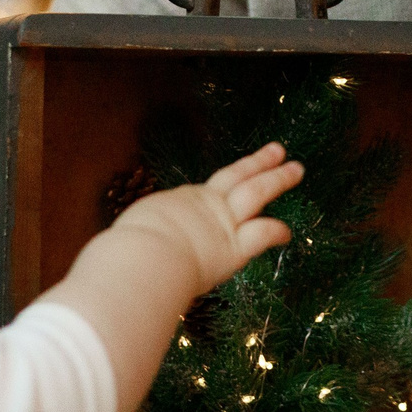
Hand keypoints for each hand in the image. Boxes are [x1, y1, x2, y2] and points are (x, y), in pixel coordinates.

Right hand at [111, 143, 301, 298]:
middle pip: (236, 176)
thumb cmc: (127, 252)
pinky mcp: (236, 244)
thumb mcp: (129, 237)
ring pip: (257, 192)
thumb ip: (133, 244)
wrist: (143, 259)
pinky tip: (288, 232)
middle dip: (258, 163)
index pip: (202, 195)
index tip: (229, 183)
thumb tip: (114, 261)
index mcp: (176, 203)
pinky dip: (277, 230)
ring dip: (278, 179)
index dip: (218, 189)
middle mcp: (203, 205)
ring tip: (297, 169)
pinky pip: (263, 233)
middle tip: (278, 151)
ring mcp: (222, 221)